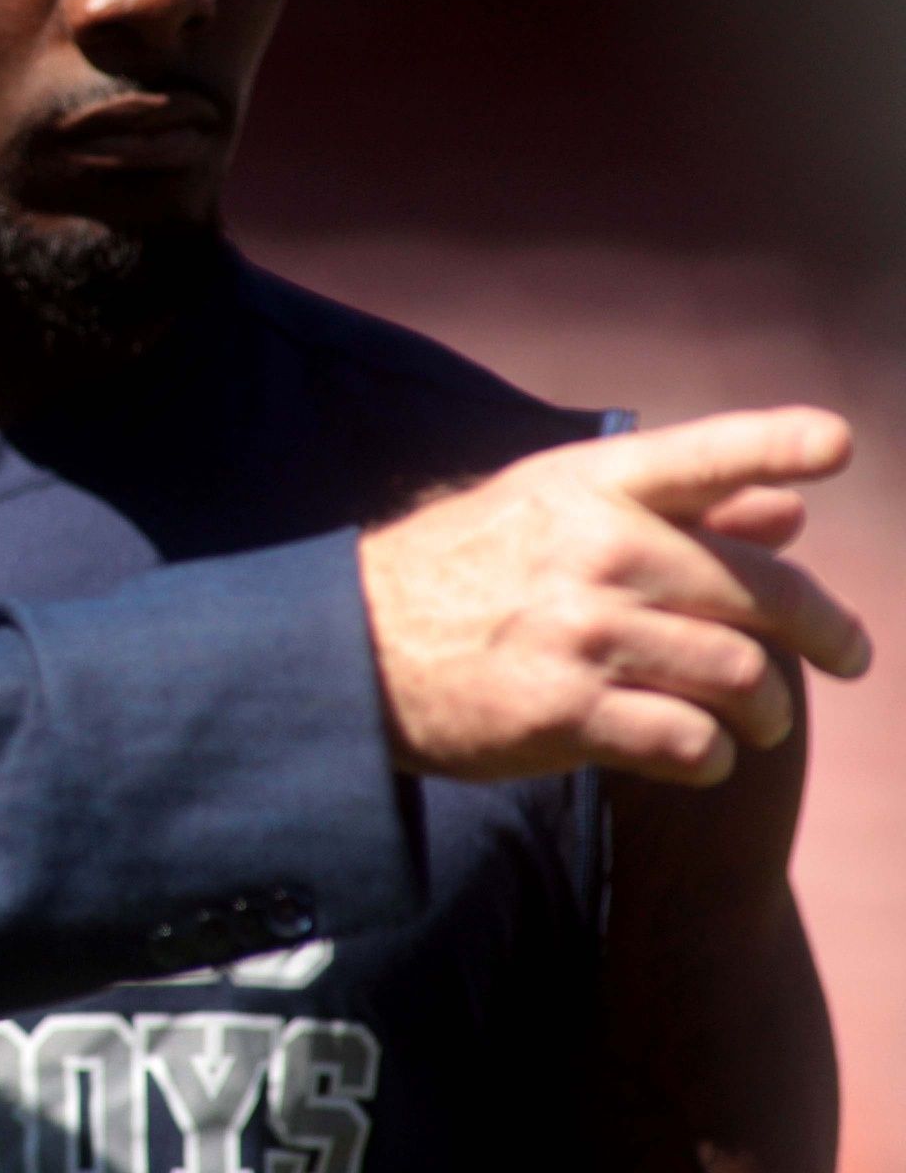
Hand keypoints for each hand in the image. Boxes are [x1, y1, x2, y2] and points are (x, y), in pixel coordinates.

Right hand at [357, 407, 868, 784]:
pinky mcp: (566, 712)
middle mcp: (595, 551)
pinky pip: (689, 743)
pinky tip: (697, 755)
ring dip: (766, 712)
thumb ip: (675, 510)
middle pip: (762, 593)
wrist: (352, 648)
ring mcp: (583, 634)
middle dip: (827, 632)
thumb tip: (787, 512)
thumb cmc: (461, 571)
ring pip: (742, 678)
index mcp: (588, 487)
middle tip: (850, 657)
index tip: (837, 445)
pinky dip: (710, 758)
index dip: (776, 444)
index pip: (701, 456)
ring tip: (757, 723)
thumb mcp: (549, 512)